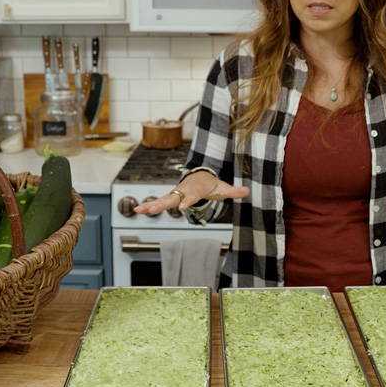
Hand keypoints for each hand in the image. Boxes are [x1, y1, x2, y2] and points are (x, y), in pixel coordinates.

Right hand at [134, 171, 249, 214]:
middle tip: (153, 210)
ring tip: (139, 210)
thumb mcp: (223, 187)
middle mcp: (183, 191)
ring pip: (162, 199)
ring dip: (151, 205)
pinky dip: (149, 205)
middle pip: (172, 198)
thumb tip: (247, 191)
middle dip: (162, 204)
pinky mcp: (170, 197)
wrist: (200, 176)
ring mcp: (175, 194)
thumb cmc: (211, 184)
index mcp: (196, 189)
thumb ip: (233, 191)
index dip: (186, 202)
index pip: (191, 196)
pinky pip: (159, 201)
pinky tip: (139, 210)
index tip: (181, 208)